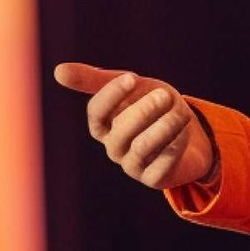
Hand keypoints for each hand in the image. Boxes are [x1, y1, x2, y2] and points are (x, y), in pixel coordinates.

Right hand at [53, 61, 218, 190]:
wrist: (192, 132)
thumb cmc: (155, 105)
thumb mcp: (133, 87)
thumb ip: (97, 80)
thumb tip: (57, 71)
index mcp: (103, 125)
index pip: (96, 113)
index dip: (111, 95)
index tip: (131, 78)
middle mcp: (114, 147)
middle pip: (120, 132)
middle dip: (143, 111)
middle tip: (164, 95)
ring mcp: (133, 165)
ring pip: (142, 149)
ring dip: (163, 128)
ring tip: (181, 112)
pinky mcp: (154, 179)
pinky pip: (162, 165)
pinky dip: (175, 146)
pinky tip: (185, 131)